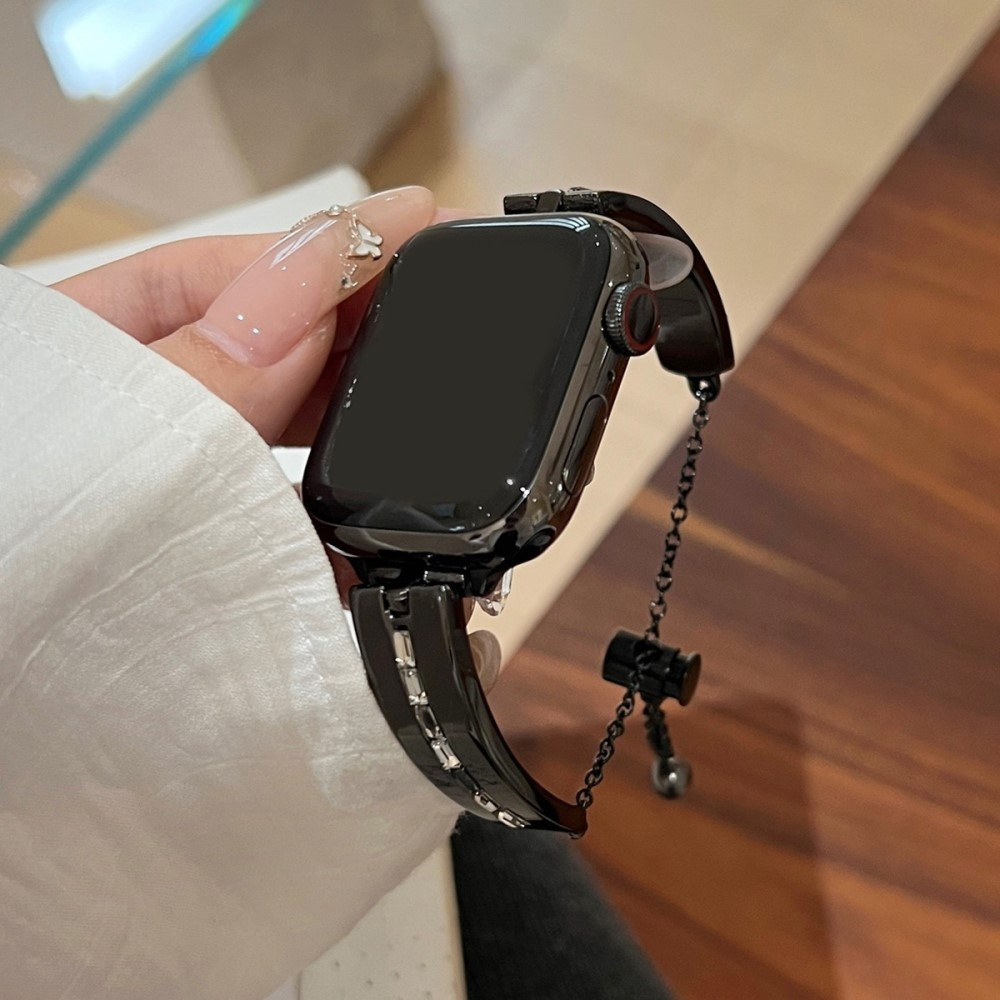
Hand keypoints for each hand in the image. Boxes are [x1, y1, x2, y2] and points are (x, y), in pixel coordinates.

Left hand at [54, 187, 501, 685]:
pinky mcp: (225, 573)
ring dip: (373, 435)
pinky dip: (353, 540)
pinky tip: (396, 546)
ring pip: (301, 446)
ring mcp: (193, 497)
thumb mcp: (97, 446)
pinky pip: (302, 539)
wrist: (10, 715)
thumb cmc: (13, 559)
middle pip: (280, 353)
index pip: (228, 272)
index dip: (328, 247)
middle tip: (457, 316)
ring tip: (444, 419)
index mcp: (98, 356)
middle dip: (369, 335)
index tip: (421, 225)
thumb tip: (306, 280)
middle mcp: (155, 420)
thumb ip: (200, 372)